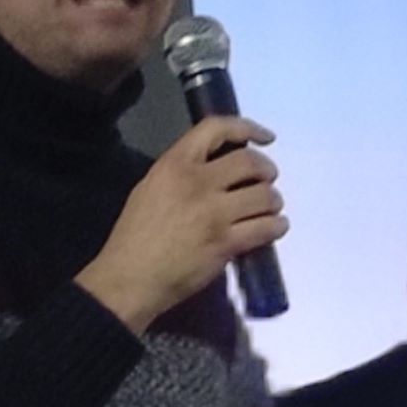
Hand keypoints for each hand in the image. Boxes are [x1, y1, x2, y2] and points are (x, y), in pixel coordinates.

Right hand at [76, 116, 286, 332]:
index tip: (266, 137)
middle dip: (268, 170)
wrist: (129, 278)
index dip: (247, 128)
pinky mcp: (225, 243)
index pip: (216, 129)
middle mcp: (197, 182)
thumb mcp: (151, 187)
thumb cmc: (135, 236)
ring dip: (274, 201)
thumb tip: (218, 169)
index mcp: (174, 164)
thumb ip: (183, 172)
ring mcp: (213, 213)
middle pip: (250, 163)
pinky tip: (275, 227)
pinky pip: (265, 228)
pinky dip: (277, 226)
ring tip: (270, 208)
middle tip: (268, 180)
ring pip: (264, 196)